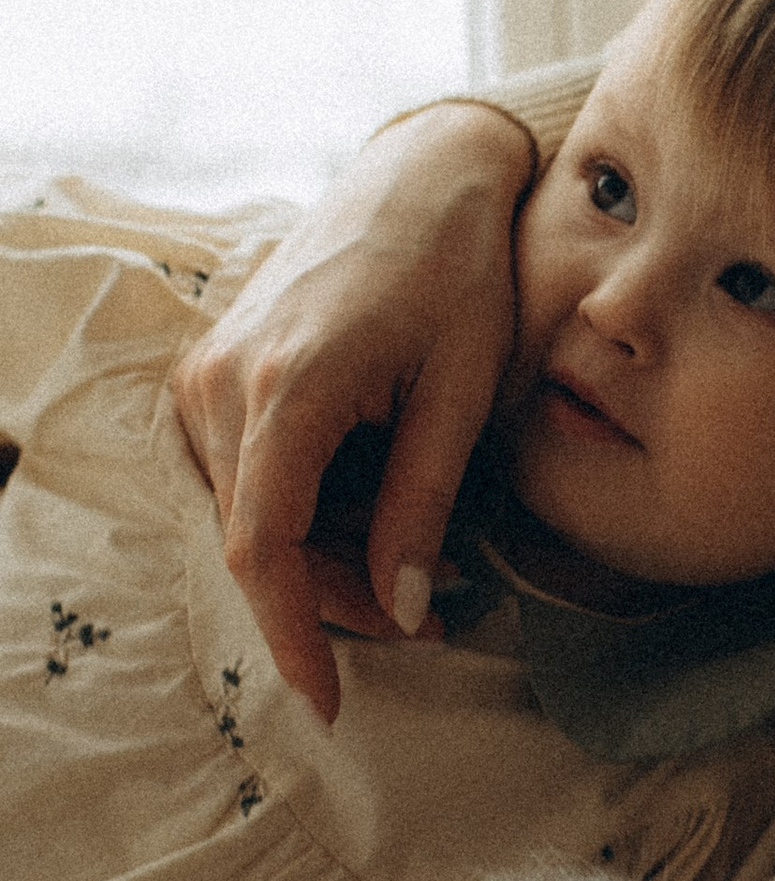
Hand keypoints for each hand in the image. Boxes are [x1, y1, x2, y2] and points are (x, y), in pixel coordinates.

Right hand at [170, 104, 531, 722]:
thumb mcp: (461, 396)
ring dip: (326, 555)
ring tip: (420, 552)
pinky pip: (249, 474)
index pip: (265, 549)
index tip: (331, 702)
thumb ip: (422, 506)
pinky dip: (308, 508)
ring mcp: (207, 373)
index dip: (295, 634)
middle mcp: (222, 381)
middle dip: (337, 597)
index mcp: (287, 386)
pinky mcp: (214, 370)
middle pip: (259, 542)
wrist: (419, 178)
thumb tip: (407, 609)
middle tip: (429, 612)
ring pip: (251, 515)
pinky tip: (377, 501)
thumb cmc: (457, 272)